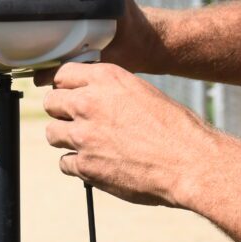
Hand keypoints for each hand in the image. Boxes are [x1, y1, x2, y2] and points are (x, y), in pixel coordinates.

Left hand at [42, 62, 219, 206]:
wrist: (189, 162)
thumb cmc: (174, 128)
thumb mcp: (142, 92)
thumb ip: (111, 92)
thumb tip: (92, 98)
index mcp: (105, 78)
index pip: (62, 75)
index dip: (66, 87)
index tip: (70, 96)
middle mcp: (88, 103)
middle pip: (51, 103)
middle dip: (61, 112)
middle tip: (77, 122)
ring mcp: (83, 135)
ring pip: (52, 133)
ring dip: (66, 139)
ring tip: (87, 145)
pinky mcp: (85, 165)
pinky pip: (64, 163)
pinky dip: (77, 166)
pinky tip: (95, 164)